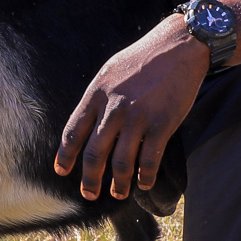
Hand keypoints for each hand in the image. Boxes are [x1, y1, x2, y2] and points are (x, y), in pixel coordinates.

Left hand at [56, 17, 208, 199]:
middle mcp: (113, 108)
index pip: (73, 132)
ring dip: (118, 184)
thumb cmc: (143, 58)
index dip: (65, 156)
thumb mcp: (110, 71)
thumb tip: (87, 123)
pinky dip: (145, 177)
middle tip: (89, 194)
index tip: (61, 171)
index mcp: (96, 94)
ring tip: (118, 193)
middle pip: (94, 154)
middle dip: (90, 179)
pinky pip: (149, 160)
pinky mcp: (161, 124)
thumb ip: (98, 98)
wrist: (179, 46)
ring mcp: (137, 118)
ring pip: (121, 163)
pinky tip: (143, 184)